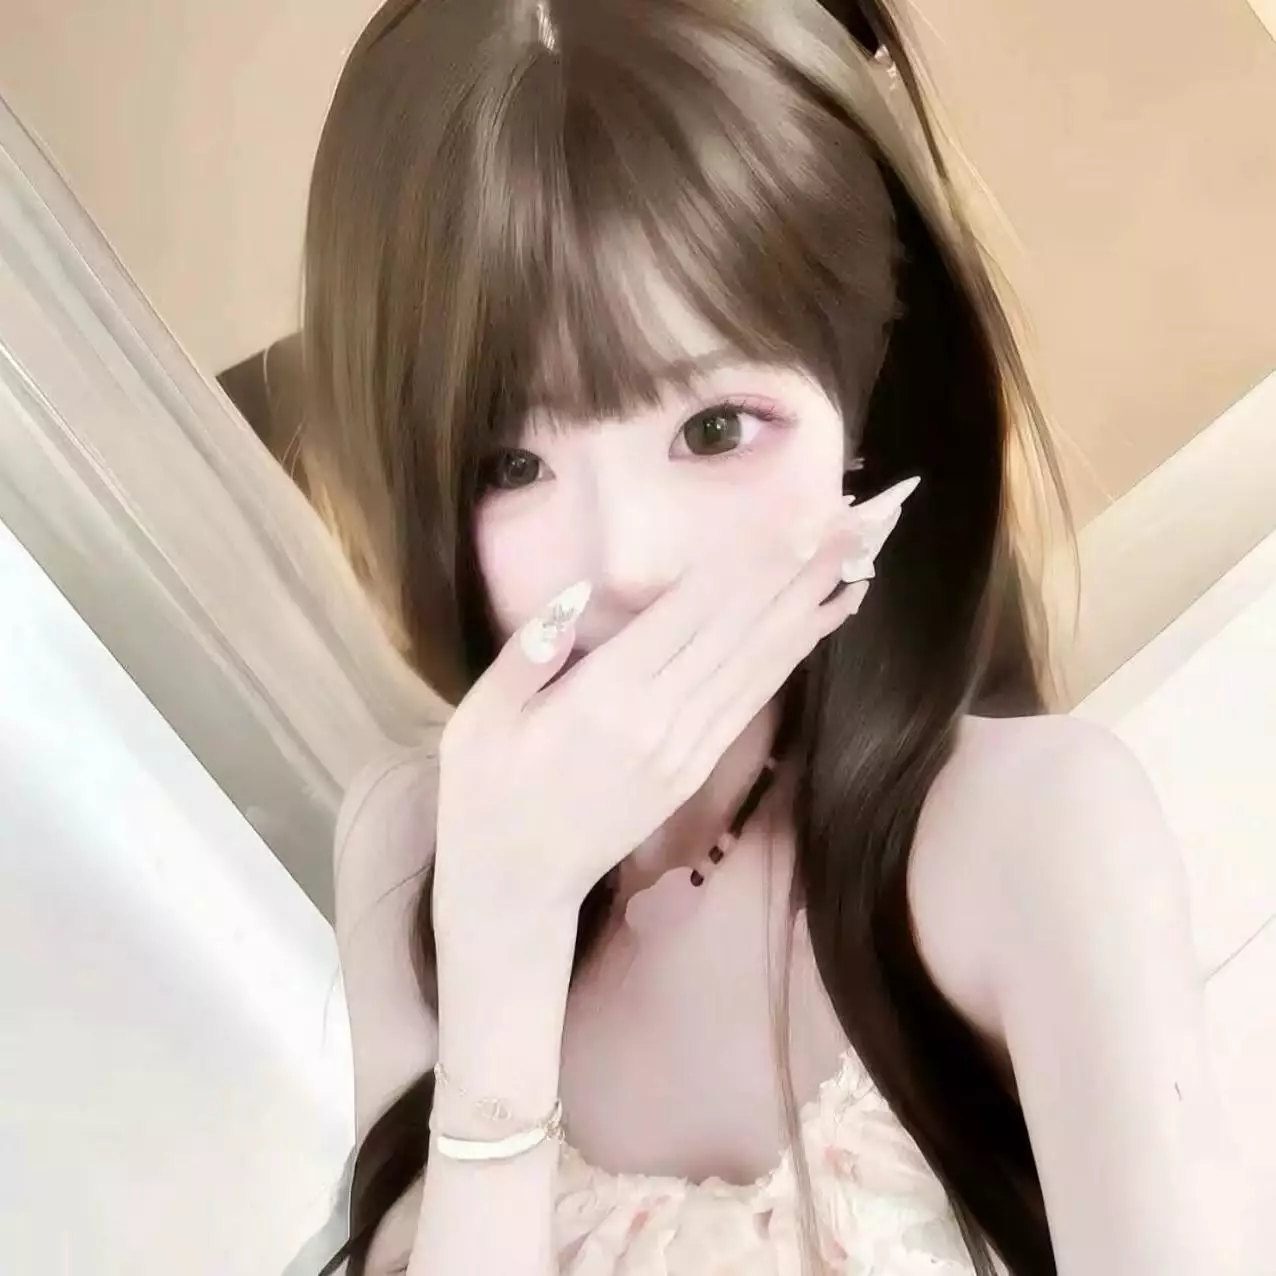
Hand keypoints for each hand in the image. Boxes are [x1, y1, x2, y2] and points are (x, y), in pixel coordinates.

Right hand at [431, 478, 919, 955]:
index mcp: (605, 699)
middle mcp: (660, 720)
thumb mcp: (477, 722)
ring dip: (812, 606)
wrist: (516, 888)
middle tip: (861, 520)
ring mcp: (685, 749)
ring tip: (860, 558)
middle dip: (803, 571)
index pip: (691, 614)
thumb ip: (526, 656)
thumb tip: (574, 596)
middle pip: (743, 630)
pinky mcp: (695, 769)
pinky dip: (792, 657)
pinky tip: (821, 623)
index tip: (801, 520)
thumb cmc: (484, 794)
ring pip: (760, 664)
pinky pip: (751, 701)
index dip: (751, 564)